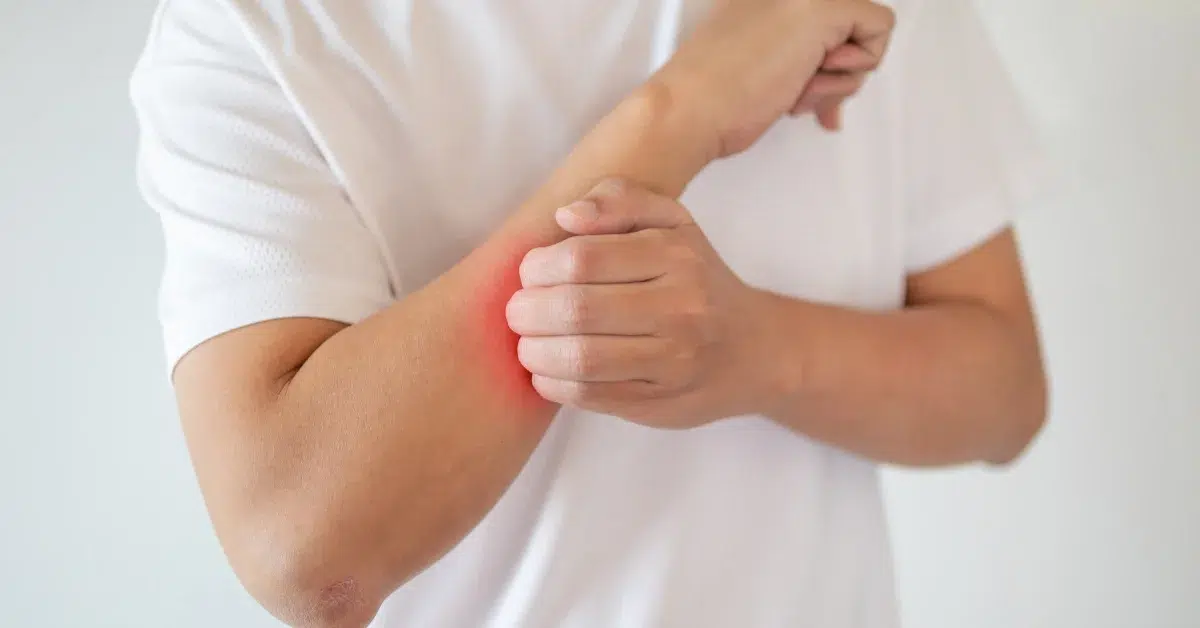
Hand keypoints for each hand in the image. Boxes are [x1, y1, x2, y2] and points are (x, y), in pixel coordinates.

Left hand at [505, 180, 774, 427]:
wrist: (755, 350)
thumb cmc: (698, 278)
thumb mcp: (671, 222)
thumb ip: (619, 200)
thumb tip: (565, 216)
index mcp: (676, 256)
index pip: (583, 259)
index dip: (538, 267)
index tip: (529, 273)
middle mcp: (681, 308)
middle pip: (576, 309)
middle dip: (529, 311)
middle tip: (517, 312)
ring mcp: (673, 360)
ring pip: (580, 358)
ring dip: (535, 351)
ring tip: (527, 342)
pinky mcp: (661, 401)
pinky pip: (590, 395)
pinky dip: (553, 383)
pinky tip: (546, 371)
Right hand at [655, 0, 894, 151]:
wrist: (689, 109)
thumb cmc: (712, 99)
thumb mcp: (759, 62)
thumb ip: (797, 58)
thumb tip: (831, 86)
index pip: (825, 22)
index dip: (825, 55)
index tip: (807, 76)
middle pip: (847, 24)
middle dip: (837, 67)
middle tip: (803, 88)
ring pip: (864, 28)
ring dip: (839, 77)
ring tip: (796, 87)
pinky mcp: (825, 8)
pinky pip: (880, 28)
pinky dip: (859, 66)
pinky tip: (813, 78)